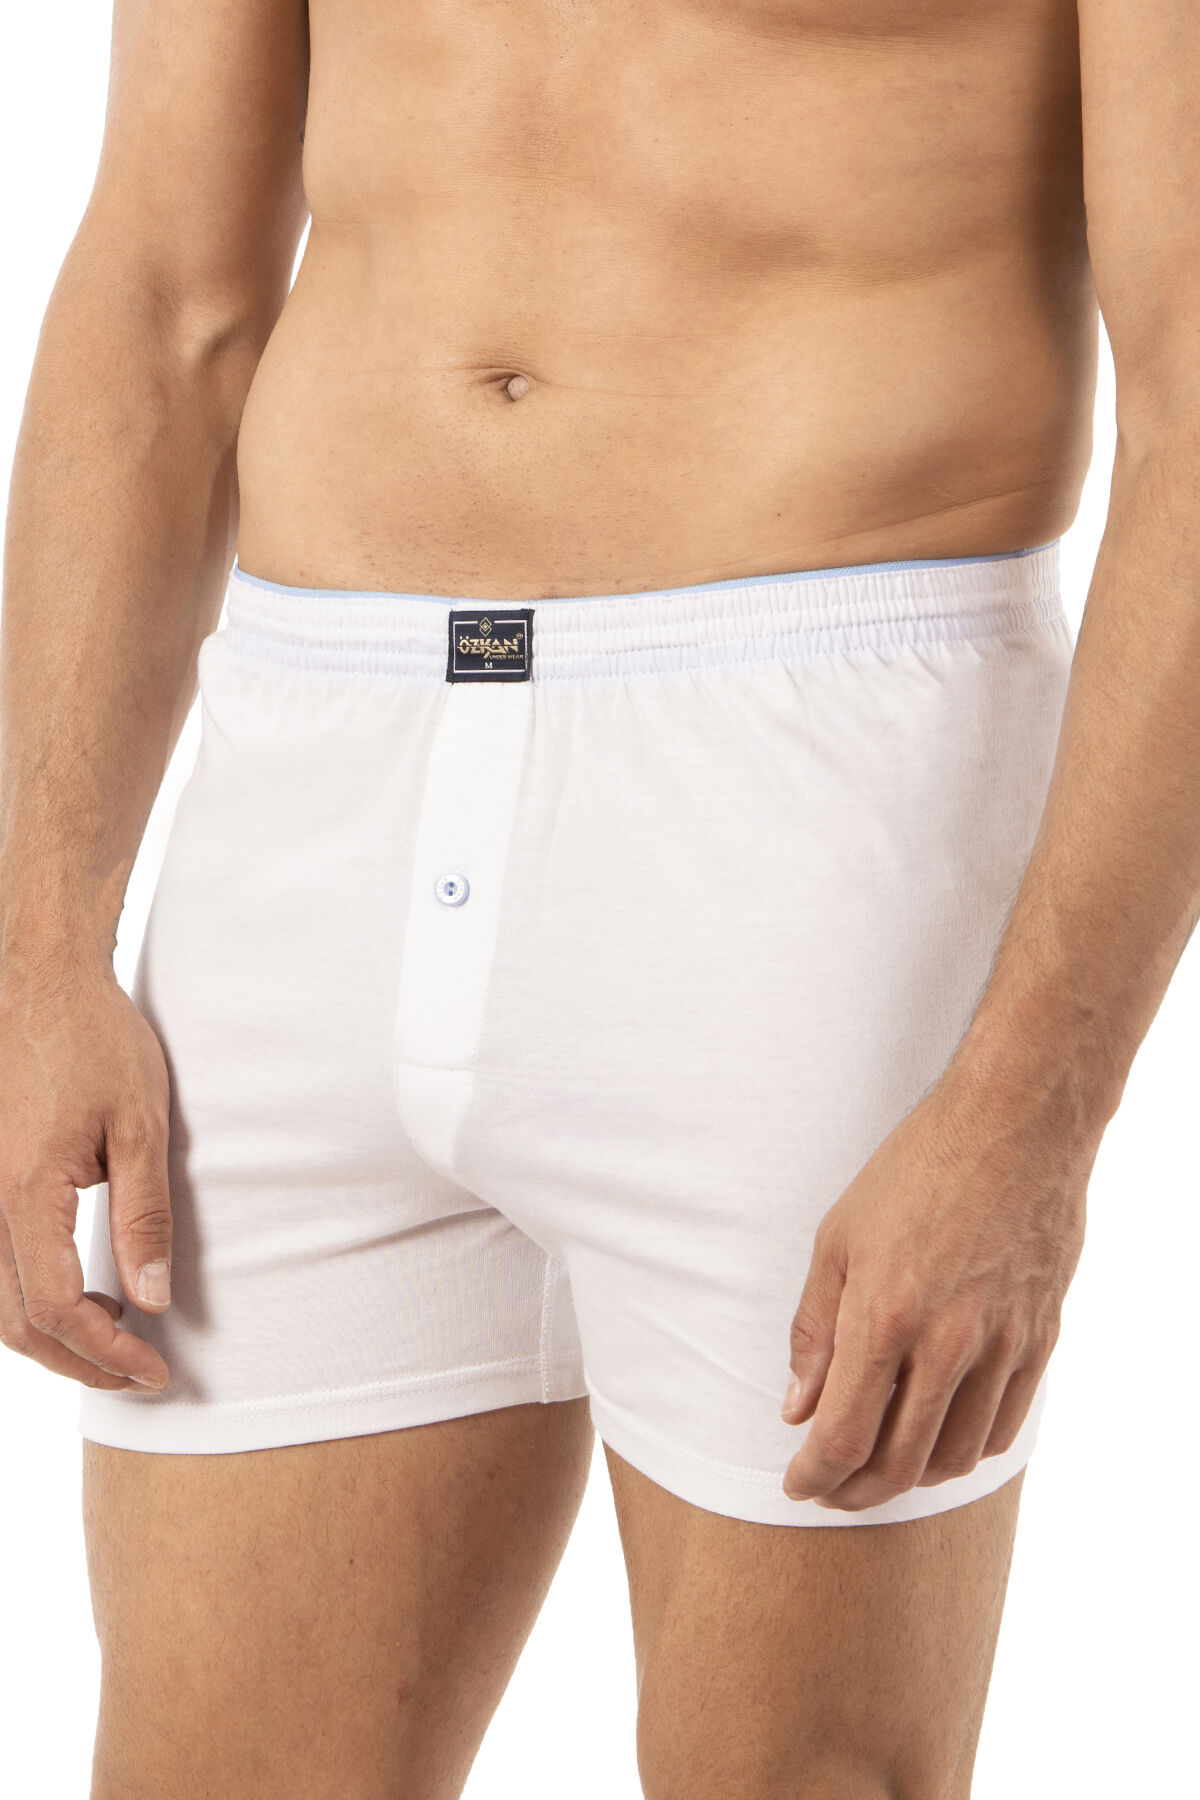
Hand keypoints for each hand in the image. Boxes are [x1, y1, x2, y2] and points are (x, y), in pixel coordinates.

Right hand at [0, 957, 171, 1390]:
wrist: (41, 981)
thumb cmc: (96, 1041)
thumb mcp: (141, 1125)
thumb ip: (144, 1217)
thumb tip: (153, 1298)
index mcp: (24, 1192)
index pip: (56, 1308)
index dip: (105, 1353)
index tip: (154, 1369)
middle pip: (16, 1323)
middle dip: (79, 1361)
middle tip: (140, 1373)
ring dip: (52, 1335)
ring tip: (118, 1335)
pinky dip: (30, 1299)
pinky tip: (83, 1291)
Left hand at [780, 1060, 1093, 1510]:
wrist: (1015, 1125)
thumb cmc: (916, 1169)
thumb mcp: (838, 1238)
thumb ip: (815, 1330)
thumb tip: (797, 1408)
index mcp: (886, 1315)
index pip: (844, 1435)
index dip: (814, 1475)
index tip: (796, 1483)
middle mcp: (947, 1342)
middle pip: (898, 1463)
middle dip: (854, 1492)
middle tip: (829, 1491)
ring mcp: (1001, 1345)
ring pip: (955, 1456)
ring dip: (910, 1478)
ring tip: (878, 1466)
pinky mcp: (1039, 1339)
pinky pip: (1004, 1427)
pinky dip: (966, 1450)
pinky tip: (939, 1439)